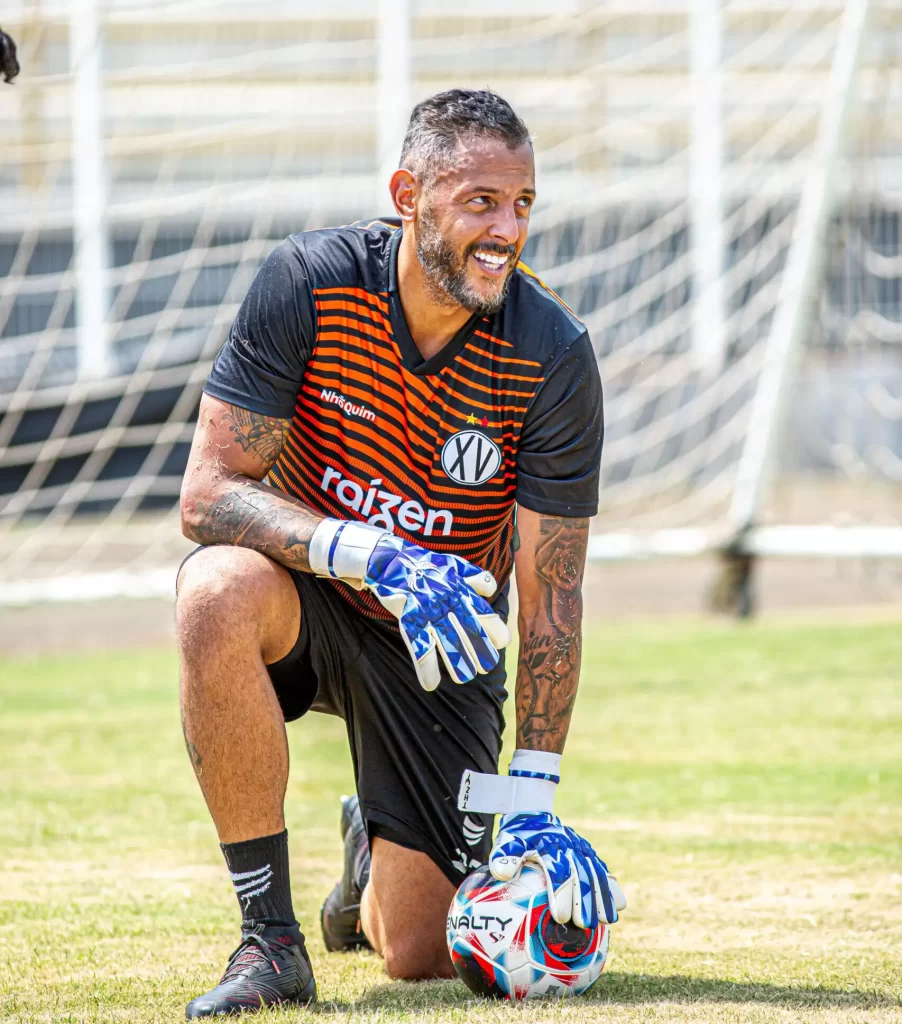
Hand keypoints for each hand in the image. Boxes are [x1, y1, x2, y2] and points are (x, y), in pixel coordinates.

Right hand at [364, 534, 511, 689]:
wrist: (391, 559)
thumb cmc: (426, 565)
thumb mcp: (454, 565)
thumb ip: (475, 578)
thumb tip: (491, 589)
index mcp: (461, 590)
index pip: (484, 612)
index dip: (495, 629)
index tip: (502, 643)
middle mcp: (448, 602)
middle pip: (469, 629)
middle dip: (480, 650)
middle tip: (486, 667)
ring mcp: (429, 611)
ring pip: (447, 641)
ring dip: (457, 662)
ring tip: (465, 678)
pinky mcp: (409, 618)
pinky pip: (419, 645)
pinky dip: (425, 666)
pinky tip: (431, 684)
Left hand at [489, 812, 625, 929]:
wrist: (535, 815)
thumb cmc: (519, 836)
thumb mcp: (508, 841)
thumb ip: (505, 856)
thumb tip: (501, 872)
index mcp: (549, 848)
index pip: (557, 872)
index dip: (561, 894)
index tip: (562, 917)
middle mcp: (569, 849)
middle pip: (580, 876)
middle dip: (584, 902)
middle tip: (586, 925)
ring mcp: (582, 850)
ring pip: (596, 874)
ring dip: (602, 897)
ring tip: (608, 921)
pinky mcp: (589, 854)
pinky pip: (603, 870)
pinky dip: (612, 886)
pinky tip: (620, 905)